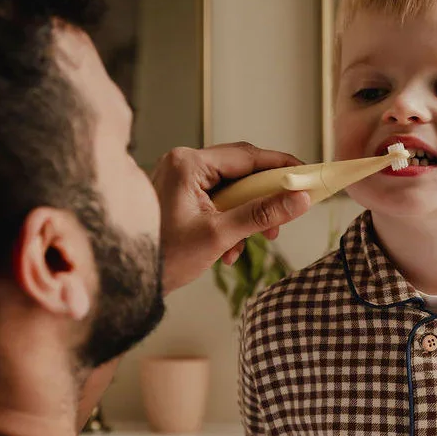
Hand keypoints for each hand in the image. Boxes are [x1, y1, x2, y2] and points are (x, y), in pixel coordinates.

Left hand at [152, 142, 310, 292]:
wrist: (129, 280)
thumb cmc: (164, 256)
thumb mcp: (220, 235)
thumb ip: (262, 214)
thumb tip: (299, 199)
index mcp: (188, 163)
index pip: (248, 156)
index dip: (281, 166)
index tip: (307, 176)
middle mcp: (183, 164)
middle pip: (241, 172)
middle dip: (264, 198)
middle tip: (283, 218)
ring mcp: (180, 180)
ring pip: (232, 190)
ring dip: (247, 216)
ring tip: (253, 241)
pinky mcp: (180, 197)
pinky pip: (218, 202)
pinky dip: (230, 223)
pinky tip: (229, 249)